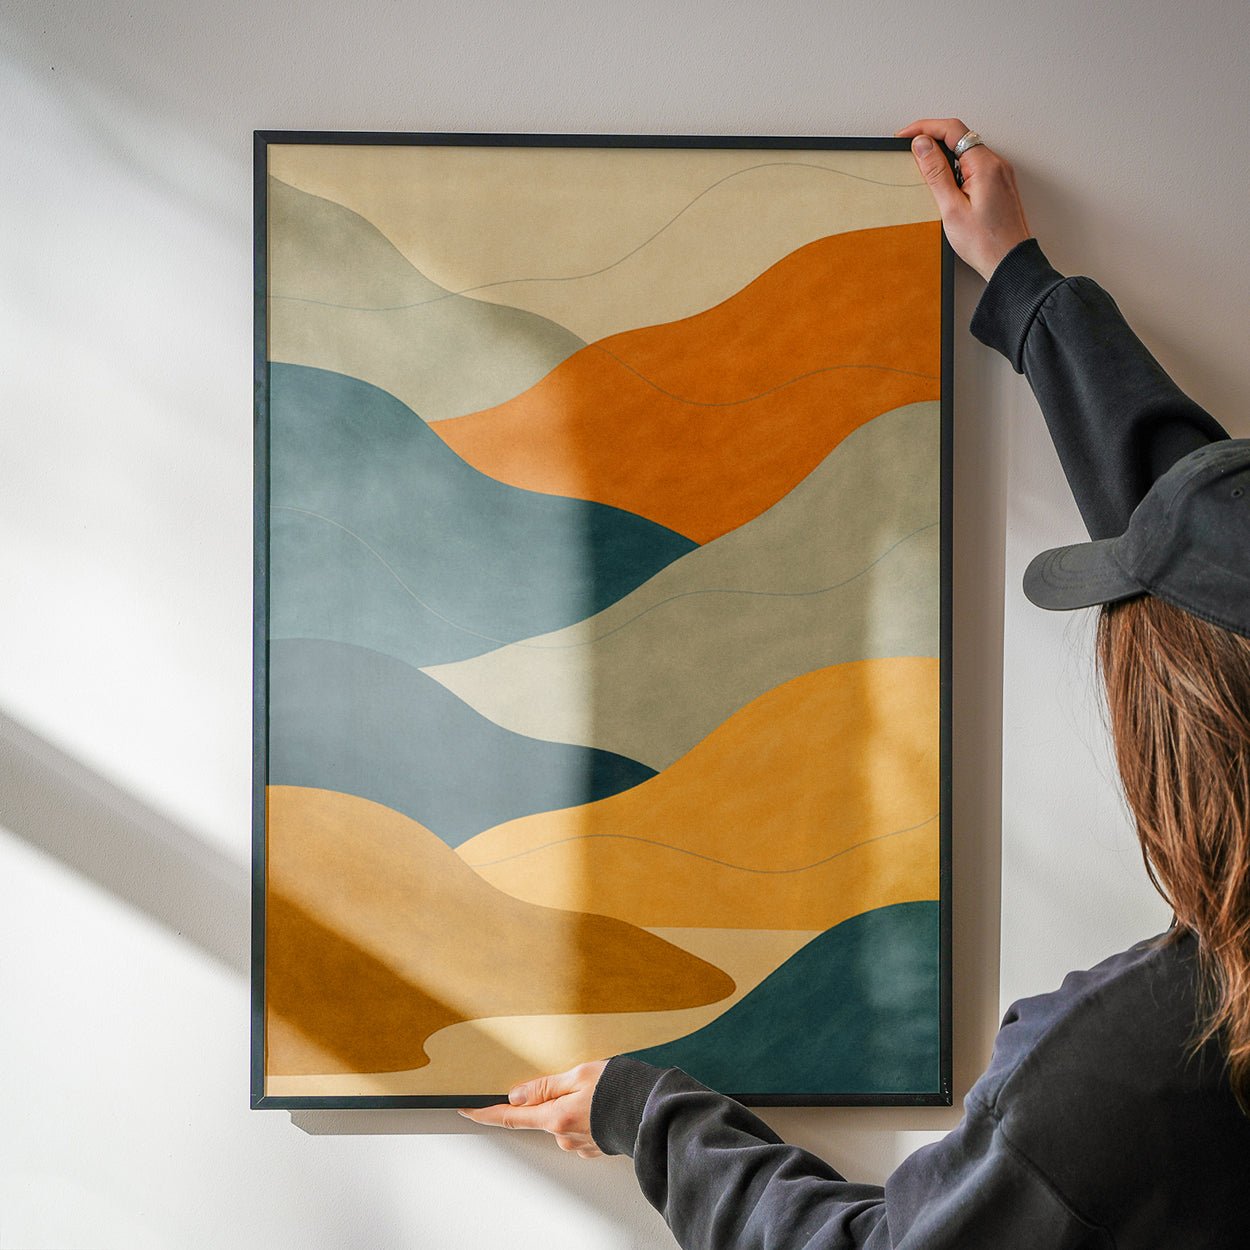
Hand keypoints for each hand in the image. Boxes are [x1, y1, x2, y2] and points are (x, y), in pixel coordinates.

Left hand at [458, 1060, 608, 1157]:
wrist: (654, 1110)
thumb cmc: (621, 1088)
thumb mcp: (580, 1074)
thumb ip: (546, 1086)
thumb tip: (516, 1095)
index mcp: (555, 1117)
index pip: (511, 1116)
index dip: (486, 1113)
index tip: (467, 1110)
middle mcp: (563, 1136)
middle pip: (541, 1116)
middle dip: (552, 1098)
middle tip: (578, 1080)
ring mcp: (579, 1145)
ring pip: (562, 1121)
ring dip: (572, 1105)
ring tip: (597, 1090)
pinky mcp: (594, 1147)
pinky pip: (579, 1129)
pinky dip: (586, 1115)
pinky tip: (602, 1104)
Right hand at [895, 117, 1031, 280]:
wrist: (1010, 262)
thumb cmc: (985, 242)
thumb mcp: (951, 208)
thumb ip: (935, 173)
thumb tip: (922, 144)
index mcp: (985, 165)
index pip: (952, 129)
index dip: (924, 128)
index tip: (904, 136)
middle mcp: (996, 163)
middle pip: (960, 136)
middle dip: (932, 139)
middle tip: (909, 151)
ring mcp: (999, 173)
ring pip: (966, 151)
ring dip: (943, 154)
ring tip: (923, 169)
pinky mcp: (998, 183)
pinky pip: (973, 165)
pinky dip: (955, 167)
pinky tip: (943, 184)